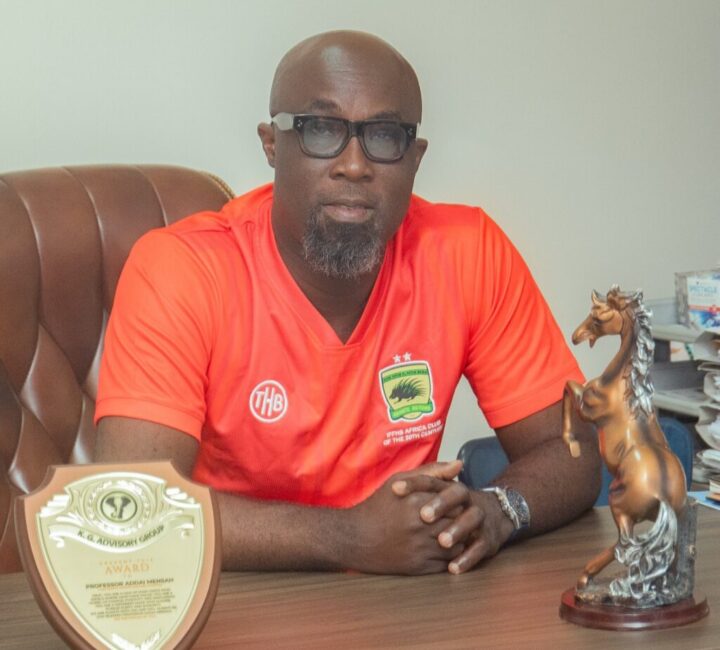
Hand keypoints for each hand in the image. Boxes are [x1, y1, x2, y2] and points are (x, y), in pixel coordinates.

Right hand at [346, 462, 465, 574]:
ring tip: (446, 532)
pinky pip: (448, 562)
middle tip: (452, 518)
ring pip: (458, 544)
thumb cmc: (378, 507)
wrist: (355, 539)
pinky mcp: (419, 567)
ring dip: (457, 539)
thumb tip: (459, 464)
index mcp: (416, 501)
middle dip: (459, 520)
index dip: (457, 501)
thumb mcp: (399, 481)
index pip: (456, 501)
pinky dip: (448, 556)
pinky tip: (437, 547)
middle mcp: (419, 525)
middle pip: (459, 522)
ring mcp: (420, 548)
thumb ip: (431, 471)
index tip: (451, 503)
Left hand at [392, 471, 514, 574]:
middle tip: (424, 516)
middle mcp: (466, 499)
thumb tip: (394, 485)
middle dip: (441, 504)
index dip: (413, 483)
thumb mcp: (436, 493)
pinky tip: (452, 568)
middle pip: (456, 495)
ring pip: (471, 520)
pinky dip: (467, 558)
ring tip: (441, 541)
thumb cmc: (454, 506)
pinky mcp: (487, 540)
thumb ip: (416, 488)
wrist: (494, 516)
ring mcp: (479, 519)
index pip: (431, 480)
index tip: (395, 489)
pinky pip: (479, 548)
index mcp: (450, 486)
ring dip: (457, 530)